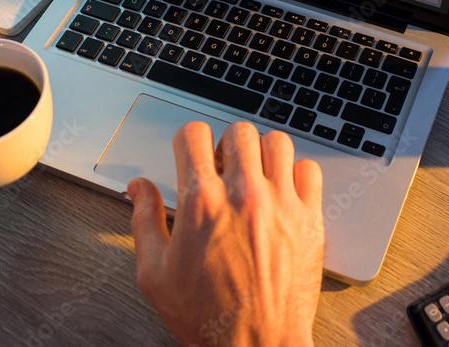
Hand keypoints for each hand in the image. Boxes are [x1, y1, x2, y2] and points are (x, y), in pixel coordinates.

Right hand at [130, 122, 322, 346]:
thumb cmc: (208, 317)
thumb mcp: (154, 274)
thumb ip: (144, 221)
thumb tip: (138, 188)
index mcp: (201, 203)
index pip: (194, 134)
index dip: (189, 140)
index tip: (192, 153)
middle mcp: (242, 195)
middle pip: (238, 130)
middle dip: (227, 144)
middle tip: (224, 167)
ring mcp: (280, 204)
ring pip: (277, 141)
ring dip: (262, 153)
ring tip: (255, 175)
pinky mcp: (310, 218)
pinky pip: (310, 169)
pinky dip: (297, 173)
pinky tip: (284, 191)